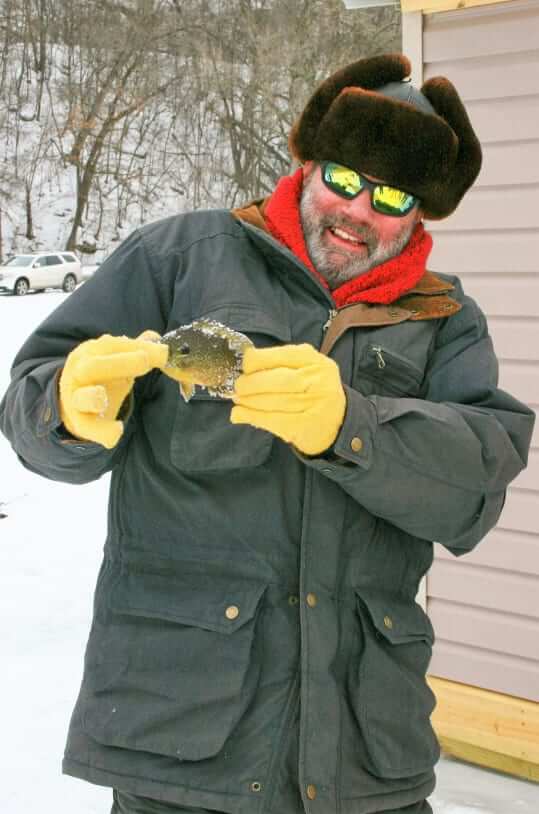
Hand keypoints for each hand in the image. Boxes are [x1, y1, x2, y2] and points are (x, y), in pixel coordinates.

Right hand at [59, 331, 167, 448]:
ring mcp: (77, 398)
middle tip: (145, 362)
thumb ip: (137, 348)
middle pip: (93, 366)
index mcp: (91, 353)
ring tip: (102, 397)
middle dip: (120, 363)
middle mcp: (80, 373)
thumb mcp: (118, 359)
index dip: (137, 347)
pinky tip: (117, 430)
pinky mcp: (80, 422)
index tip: (163, 352)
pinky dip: (102, 431)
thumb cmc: (102, 376)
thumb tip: (155, 337)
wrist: (74, 403)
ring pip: (81, 397)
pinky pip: (89, 427)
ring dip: (93, 397)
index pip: (111, 345)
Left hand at [230, 343, 345, 455]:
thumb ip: (281, 363)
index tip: (244, 366)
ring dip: (249, 401)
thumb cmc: (314, 391)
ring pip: (274, 401)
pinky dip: (251, 416)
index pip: (283, 355)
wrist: (338, 422)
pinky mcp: (306, 426)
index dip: (258, 360)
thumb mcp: (306, 369)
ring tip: (238, 400)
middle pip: (278, 380)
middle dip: (251, 383)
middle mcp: (319, 381)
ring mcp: (315, 405)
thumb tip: (246, 363)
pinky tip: (238, 415)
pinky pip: (273, 420)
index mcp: (315, 361)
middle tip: (238, 387)